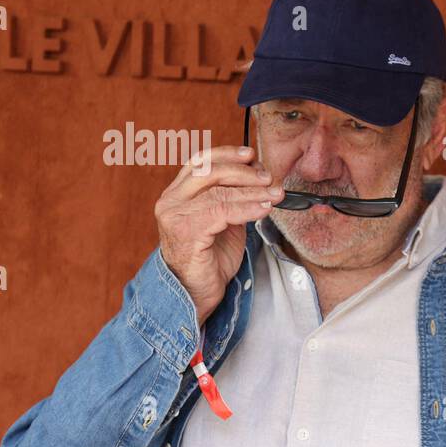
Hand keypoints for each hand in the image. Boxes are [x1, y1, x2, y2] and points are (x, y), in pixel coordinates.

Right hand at [155, 146, 282, 325]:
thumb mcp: (224, 221)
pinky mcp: (185, 233)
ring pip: (218, 192)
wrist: (196, 291)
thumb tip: (260, 179)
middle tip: (269, 178)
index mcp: (177, 194)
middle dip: (244, 172)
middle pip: (209, 171)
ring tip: (274, 195)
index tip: (252, 155)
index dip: (227, 154)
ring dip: (252, 192)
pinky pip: (221, 212)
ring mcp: (175, 216)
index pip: (200, 162)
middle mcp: (171, 201)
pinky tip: (263, 210)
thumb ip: (234, 199)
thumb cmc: (210, 258)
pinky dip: (246, 208)